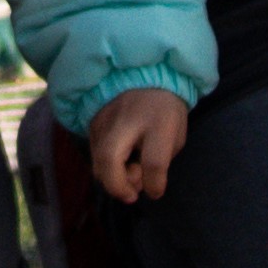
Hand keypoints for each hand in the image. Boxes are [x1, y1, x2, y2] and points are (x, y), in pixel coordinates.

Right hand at [79, 85, 191, 203]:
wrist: (142, 73)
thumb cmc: (165, 108)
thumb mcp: (175, 133)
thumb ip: (161, 161)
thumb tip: (139, 183)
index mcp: (158, 122)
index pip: (153, 163)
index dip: (154, 185)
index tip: (155, 191)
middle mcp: (127, 120)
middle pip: (110, 160)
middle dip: (118, 186)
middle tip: (131, 195)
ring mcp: (104, 121)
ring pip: (98, 162)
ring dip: (113, 178)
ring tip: (129, 171)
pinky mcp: (91, 123)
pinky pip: (94, 155)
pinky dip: (106, 166)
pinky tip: (120, 158)